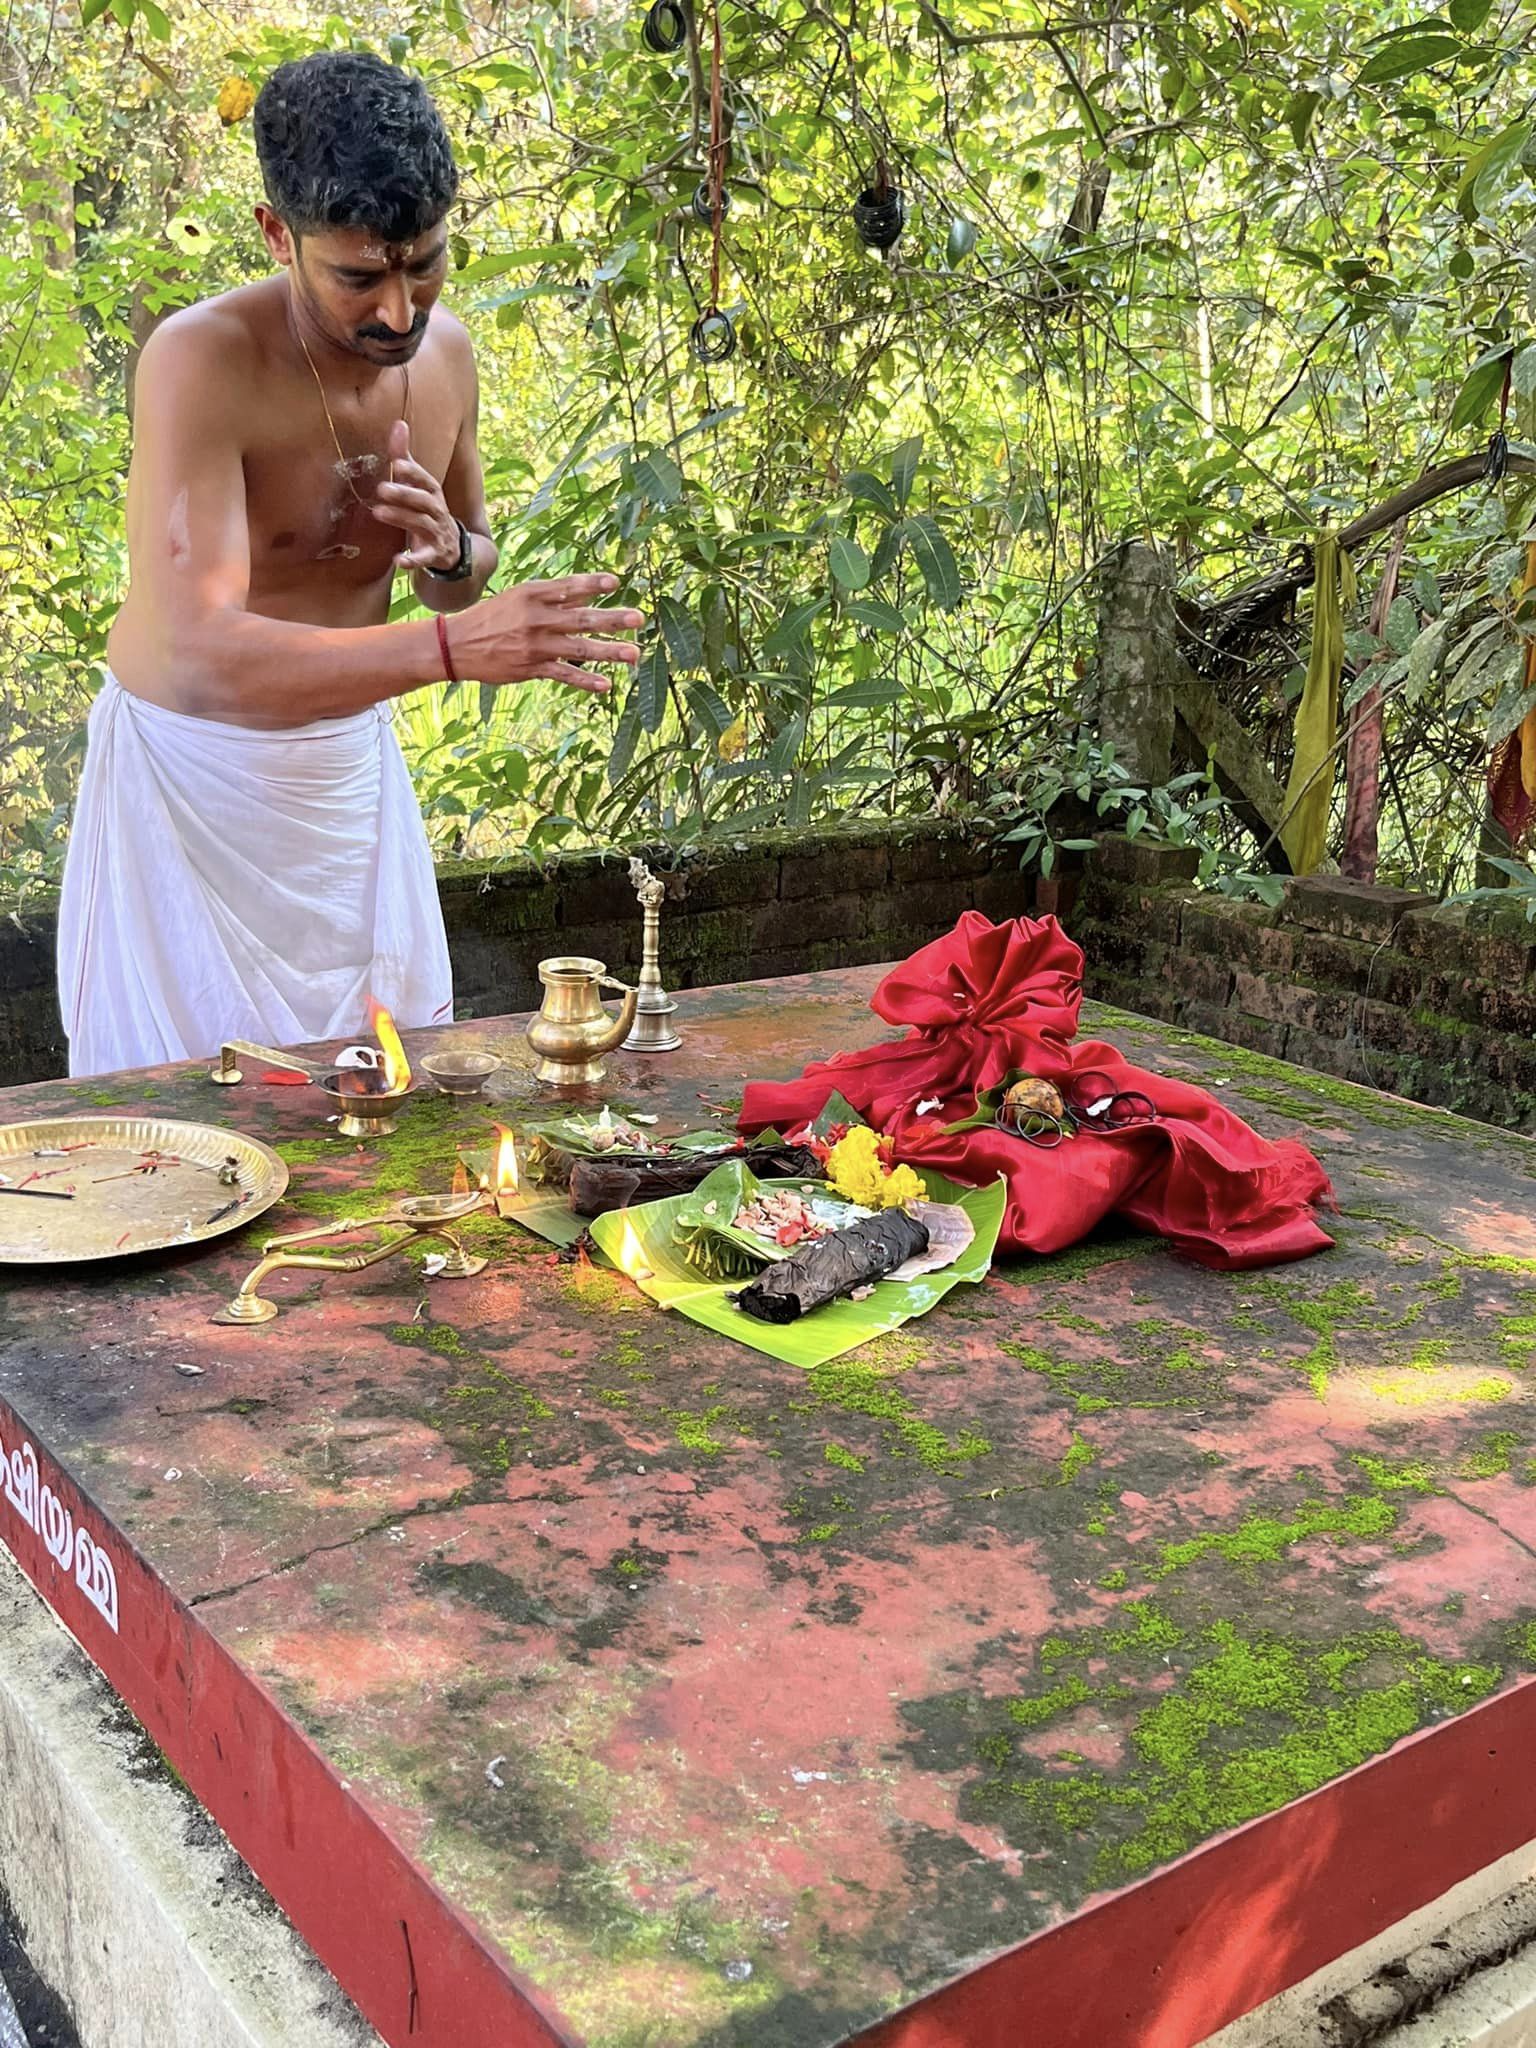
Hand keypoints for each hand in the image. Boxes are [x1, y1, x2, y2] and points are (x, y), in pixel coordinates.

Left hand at [373, 420, 462, 573]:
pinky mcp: (435, 556)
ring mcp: (438, 535)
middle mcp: (438, 512)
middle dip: (404, 495)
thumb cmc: (428, 511)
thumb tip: (399, 422)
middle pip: (424, 502)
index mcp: (434, 494)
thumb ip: (405, 457)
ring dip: (401, 518)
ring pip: (421, 525)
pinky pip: (424, 559)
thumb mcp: (419, 486)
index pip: (427, 481)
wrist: (452, 549)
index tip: (396, 463)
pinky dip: (412, 560)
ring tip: (377, 512)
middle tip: (381, 489)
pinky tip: (397, 560)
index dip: (414, 472)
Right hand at [450, 575, 644, 694]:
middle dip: (612, 619)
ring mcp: (535, 645)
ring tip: (634, 653)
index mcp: (532, 595)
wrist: (457, 645)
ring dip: (609, 651)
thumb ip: (552, 597)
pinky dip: (585, 680)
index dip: (593, 584)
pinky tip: (605, 685)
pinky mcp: (531, 668)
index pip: (568, 587)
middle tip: (638, 618)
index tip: (616, 582)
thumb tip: (585, 592)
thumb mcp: (518, 598)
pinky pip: (564, 674)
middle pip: (581, 618)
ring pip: (579, 648)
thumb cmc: (491, 618)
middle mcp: (536, 618)